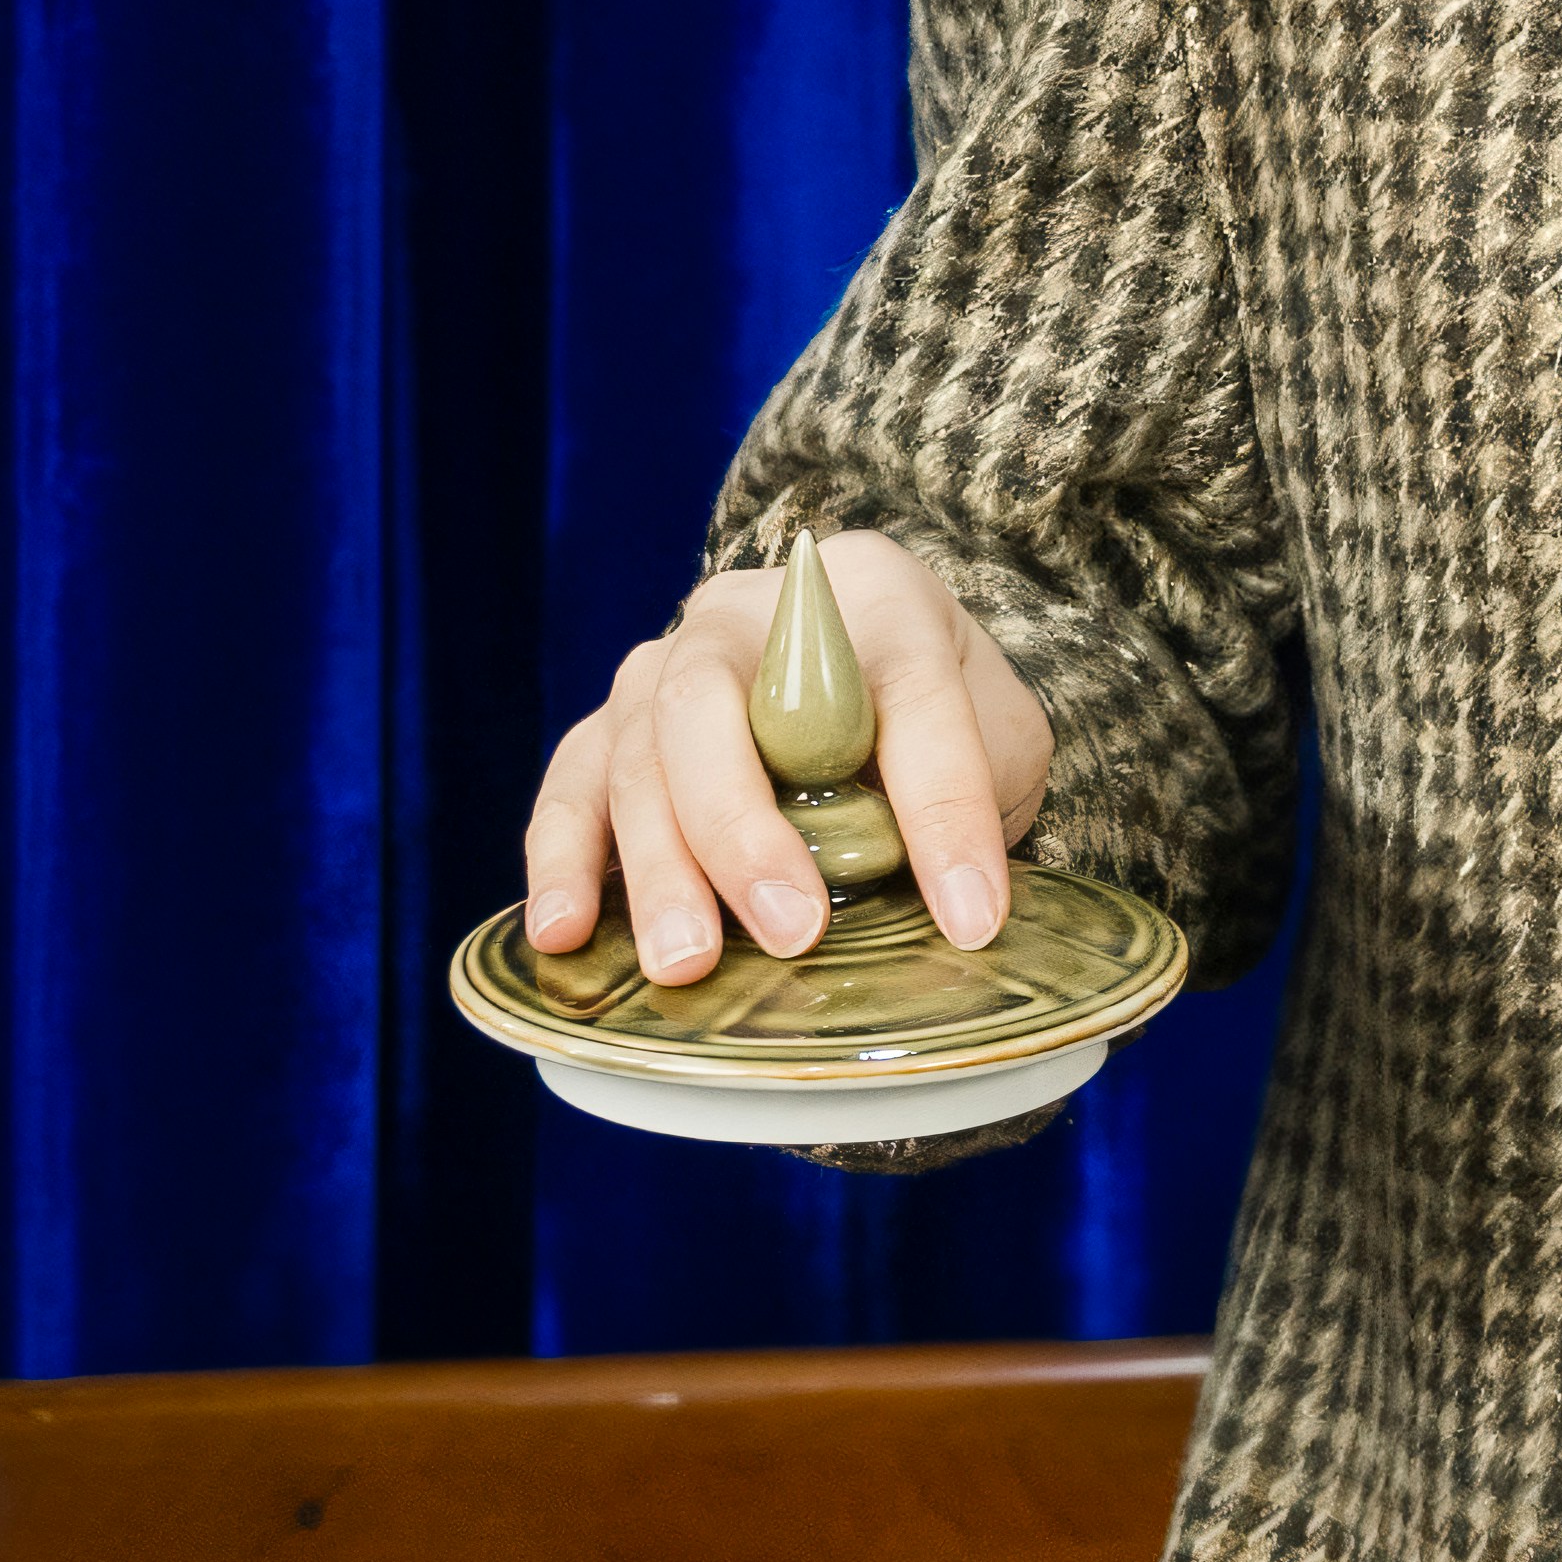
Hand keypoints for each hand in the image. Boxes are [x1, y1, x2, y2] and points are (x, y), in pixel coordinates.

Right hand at [519, 535, 1061, 980]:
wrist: (868, 667)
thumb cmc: (942, 715)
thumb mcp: (999, 740)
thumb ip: (972, 797)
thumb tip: (945, 919)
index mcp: (877, 598)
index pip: (910, 697)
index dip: (943, 813)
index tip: (972, 919)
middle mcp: (752, 613)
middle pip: (715, 706)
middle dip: (746, 829)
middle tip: (793, 934)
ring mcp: (666, 661)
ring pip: (638, 753)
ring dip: (658, 867)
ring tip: (683, 964)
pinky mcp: (612, 722)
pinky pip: (573, 785)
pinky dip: (564, 860)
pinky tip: (562, 934)